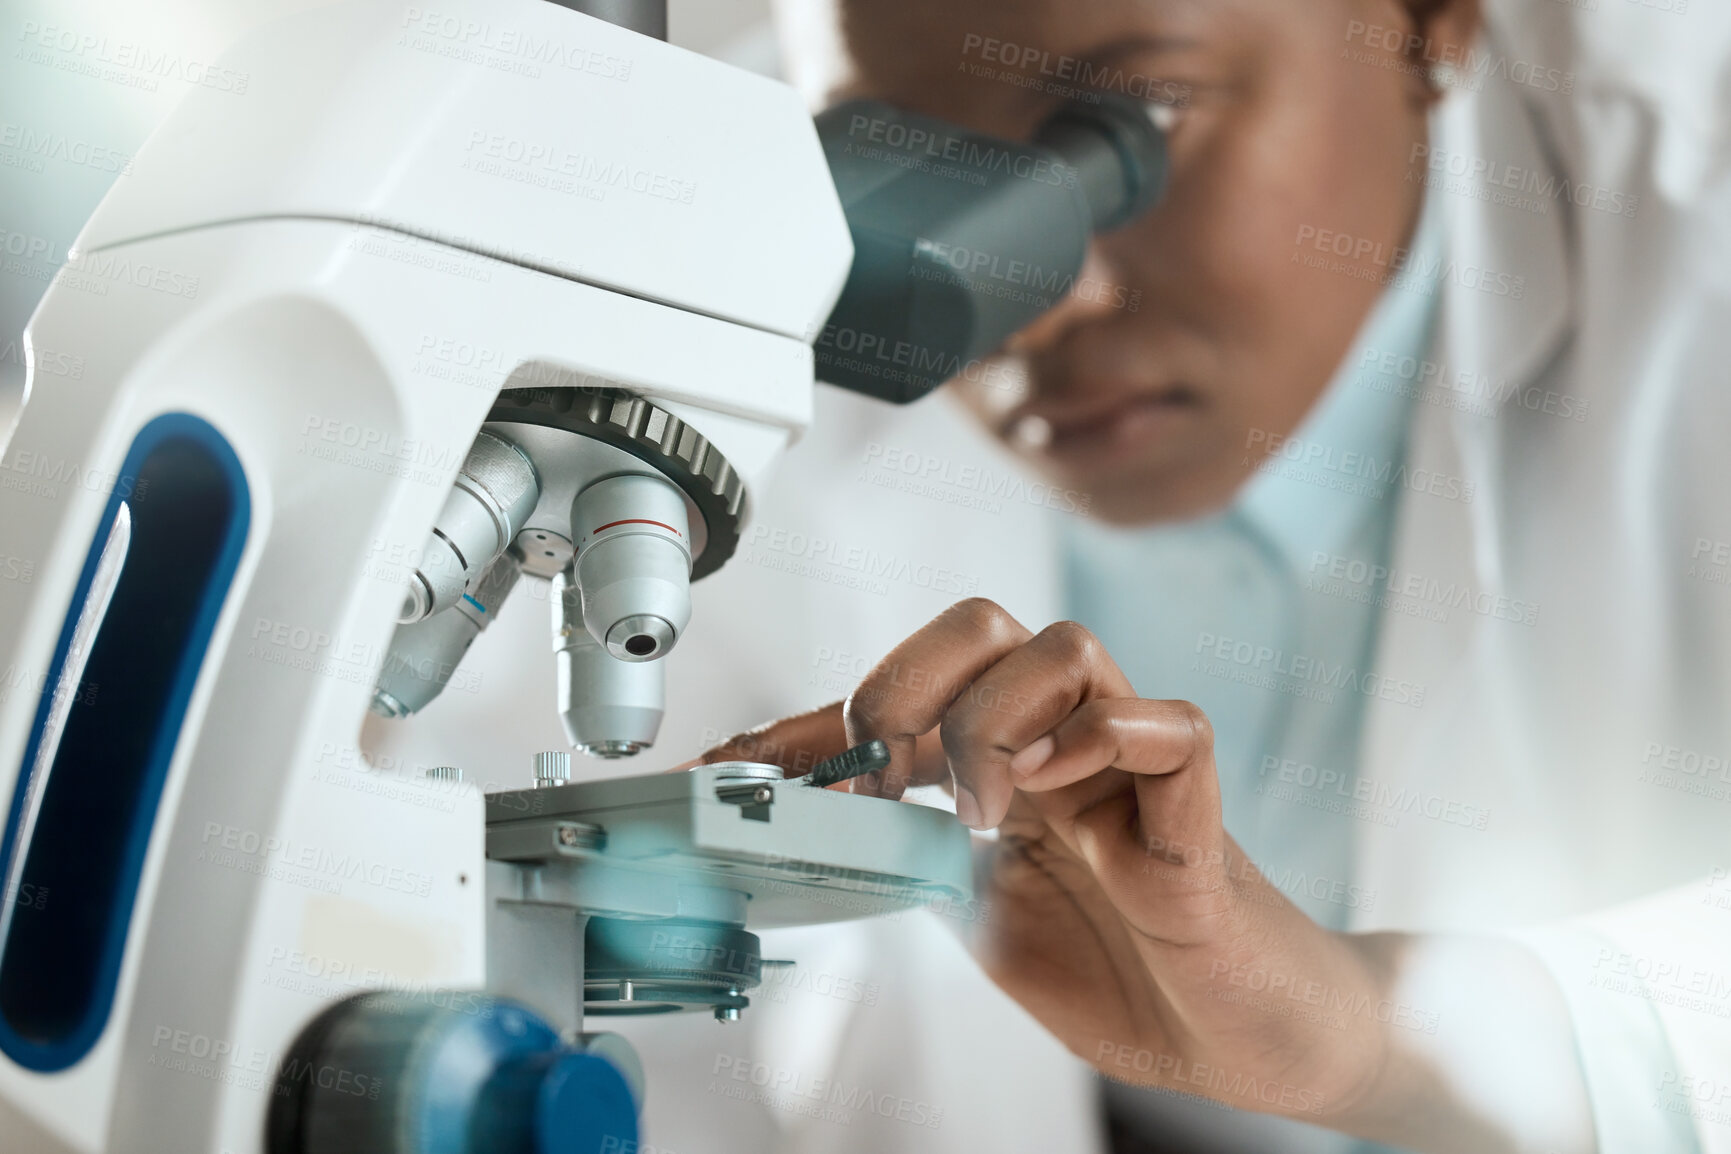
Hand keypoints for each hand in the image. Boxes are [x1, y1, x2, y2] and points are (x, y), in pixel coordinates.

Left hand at [694, 599, 1395, 1126]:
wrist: (1236, 1041)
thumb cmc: (1121, 968)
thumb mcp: (980, 915)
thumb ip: (914, 858)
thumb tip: (809, 824)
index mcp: (1006, 763)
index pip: (908, 696)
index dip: (812, 722)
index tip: (735, 762)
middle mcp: (1064, 746)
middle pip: (986, 628)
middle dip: (907, 682)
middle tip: (883, 771)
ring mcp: (1132, 771)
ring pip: (1067, 650)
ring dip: (993, 722)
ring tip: (980, 813)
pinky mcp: (1199, 815)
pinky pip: (1170, 725)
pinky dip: (1104, 740)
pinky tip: (1057, 795)